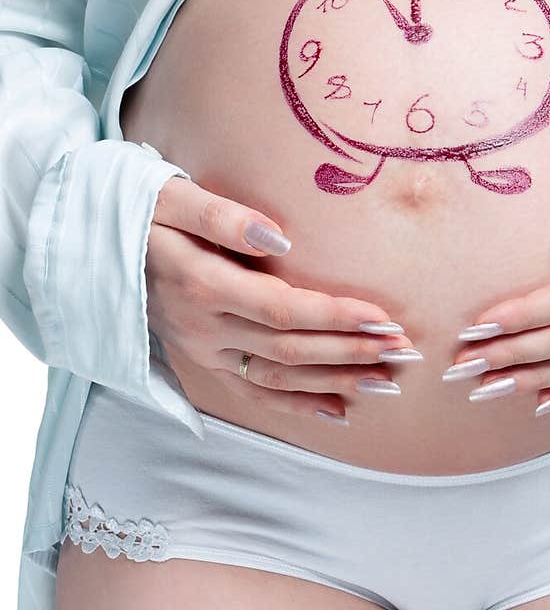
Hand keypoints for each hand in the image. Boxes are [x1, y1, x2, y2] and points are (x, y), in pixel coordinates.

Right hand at [146, 176, 416, 424]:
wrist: (87, 242)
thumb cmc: (137, 210)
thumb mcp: (171, 197)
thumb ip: (225, 217)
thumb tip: (280, 239)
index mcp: (202, 285)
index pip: (284, 310)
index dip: (337, 317)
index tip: (384, 318)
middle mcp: (203, 327)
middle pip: (289, 350)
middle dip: (350, 353)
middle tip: (402, 351)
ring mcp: (201, 349)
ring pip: (277, 379)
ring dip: (335, 384)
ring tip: (386, 384)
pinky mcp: (202, 359)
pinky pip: (254, 392)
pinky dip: (298, 405)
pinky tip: (339, 411)